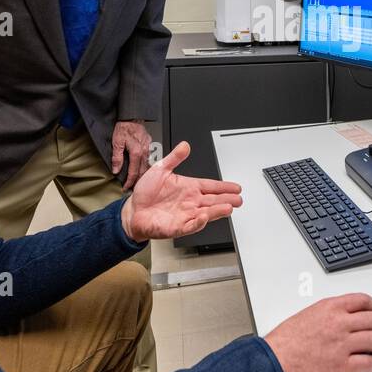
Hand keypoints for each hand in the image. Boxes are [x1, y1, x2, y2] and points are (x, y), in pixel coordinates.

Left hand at [112, 119, 152, 189]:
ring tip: (138, 181)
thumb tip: (116, 170)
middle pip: (142, 171)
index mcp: (136, 152)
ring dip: (142, 174)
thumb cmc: (124, 127)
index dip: (129, 182)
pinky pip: (148, 158)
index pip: (133, 172)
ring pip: (146, 165)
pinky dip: (145, 165)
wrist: (131, 116)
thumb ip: (117, 157)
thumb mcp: (116, 142)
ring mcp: (148, 148)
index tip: (126, 188)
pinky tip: (143, 167)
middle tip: (133, 188)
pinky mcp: (149, 144)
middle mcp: (144, 151)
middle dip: (138, 181)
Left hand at [120, 141, 242, 242]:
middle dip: (227, 199)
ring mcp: (186, 214)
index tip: (236, 187)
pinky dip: (199, 222)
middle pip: (213, 200)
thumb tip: (185, 145)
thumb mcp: (160, 169)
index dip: (224, 187)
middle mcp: (190, 202)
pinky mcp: (178, 226)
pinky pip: (191, 225)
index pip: (210, 186)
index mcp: (188, 188)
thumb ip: (174, 157)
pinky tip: (205, 216)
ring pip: (207, 213)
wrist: (133, 211)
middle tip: (239, 199)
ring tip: (229, 207)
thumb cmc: (145, 193)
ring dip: (218, 211)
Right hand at [265, 293, 371, 371]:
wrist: (276, 360)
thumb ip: (330, 312)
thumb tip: (348, 317)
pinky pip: (367, 363)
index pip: (363, 301)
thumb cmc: (286, 340)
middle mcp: (339, 323)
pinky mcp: (341, 366)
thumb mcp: (309, 313)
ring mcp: (342, 344)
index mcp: (331, 307)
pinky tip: (371, 364)